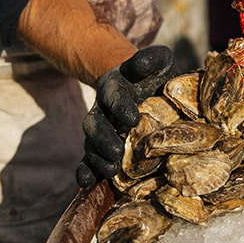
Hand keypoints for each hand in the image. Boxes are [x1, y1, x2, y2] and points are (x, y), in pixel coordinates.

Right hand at [76, 44, 178, 189]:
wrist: (142, 85)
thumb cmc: (153, 73)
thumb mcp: (157, 60)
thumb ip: (149, 58)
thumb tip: (141, 65)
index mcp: (114, 87)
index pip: (114, 96)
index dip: (120, 107)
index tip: (133, 120)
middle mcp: (102, 109)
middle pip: (96, 124)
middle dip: (104, 139)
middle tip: (118, 153)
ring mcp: (101, 130)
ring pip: (91, 145)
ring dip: (97, 159)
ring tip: (110, 170)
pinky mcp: (103, 146)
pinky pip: (89, 160)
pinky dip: (86, 171)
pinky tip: (86, 184)